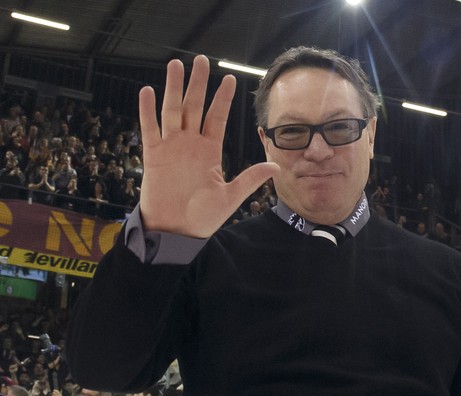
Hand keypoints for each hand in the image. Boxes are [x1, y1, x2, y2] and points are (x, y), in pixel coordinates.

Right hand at [138, 55, 278, 237]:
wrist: (177, 232)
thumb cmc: (202, 218)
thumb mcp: (230, 197)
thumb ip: (250, 178)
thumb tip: (275, 166)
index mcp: (210, 152)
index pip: (217, 117)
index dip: (222, 98)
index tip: (230, 78)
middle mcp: (190, 145)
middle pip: (193, 107)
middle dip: (197, 83)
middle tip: (200, 60)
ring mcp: (171, 148)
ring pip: (171, 111)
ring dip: (173, 88)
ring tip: (175, 65)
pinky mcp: (153, 156)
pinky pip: (150, 129)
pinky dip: (147, 111)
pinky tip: (148, 91)